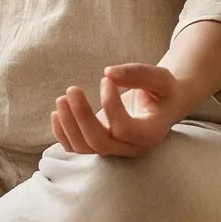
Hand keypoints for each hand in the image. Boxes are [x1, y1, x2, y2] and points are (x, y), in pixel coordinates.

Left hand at [51, 62, 183, 157]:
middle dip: (81, 116)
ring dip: (68, 125)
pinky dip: (63, 134)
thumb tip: (108, 72)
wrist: (162, 104)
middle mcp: (132, 147)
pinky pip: (77, 148)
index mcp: (150, 133)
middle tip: (72, 89)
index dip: (110, 104)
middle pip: (100, 142)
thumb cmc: (163, 90)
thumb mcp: (159, 77)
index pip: (123, 128)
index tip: (106, 80)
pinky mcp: (101, 144)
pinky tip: (57, 113)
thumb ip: (137, 74)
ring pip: (85, 148)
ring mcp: (115, 149)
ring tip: (61, 99)